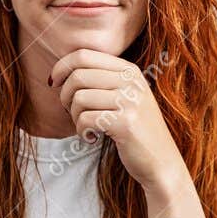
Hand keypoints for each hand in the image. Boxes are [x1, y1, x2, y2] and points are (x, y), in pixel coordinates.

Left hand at [49, 48, 187, 190]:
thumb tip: (62, 69)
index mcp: (129, 70)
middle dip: (65, 96)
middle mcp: (131, 82)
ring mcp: (130, 102)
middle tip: (71, 112)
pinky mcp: (126, 123)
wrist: (161, 162)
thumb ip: (102, 79)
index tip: (55, 84)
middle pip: (78, 76)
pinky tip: (92, 138)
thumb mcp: (126, 96)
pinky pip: (85, 119)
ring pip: (79, 98)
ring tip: (86, 127)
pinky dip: (82, 131)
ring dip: (74, 117)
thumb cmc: (136, 130)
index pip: (84, 55)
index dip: (62, 67)